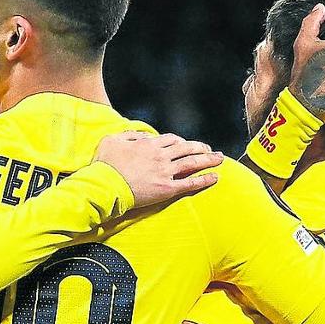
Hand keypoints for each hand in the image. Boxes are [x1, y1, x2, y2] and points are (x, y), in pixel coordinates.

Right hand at [94, 131, 222, 207]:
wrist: (105, 186)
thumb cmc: (104, 164)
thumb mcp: (112, 140)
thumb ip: (130, 135)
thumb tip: (144, 135)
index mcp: (148, 144)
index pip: (171, 140)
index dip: (181, 142)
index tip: (186, 145)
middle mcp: (160, 156)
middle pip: (187, 148)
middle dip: (201, 148)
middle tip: (211, 150)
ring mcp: (165, 172)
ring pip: (192, 162)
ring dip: (208, 160)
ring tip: (220, 159)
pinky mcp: (167, 189)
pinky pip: (190, 183)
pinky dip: (204, 180)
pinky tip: (215, 177)